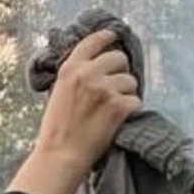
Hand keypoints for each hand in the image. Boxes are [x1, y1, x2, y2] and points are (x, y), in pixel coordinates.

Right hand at [12, 30, 141, 193]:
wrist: (60, 156)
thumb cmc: (57, 130)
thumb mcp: (59, 93)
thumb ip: (76, 76)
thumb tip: (97, 66)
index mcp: (71, 69)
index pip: (94, 41)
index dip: (108, 37)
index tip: (115, 37)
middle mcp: (88, 74)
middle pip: (119, 58)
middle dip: (121, 71)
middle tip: (115, 87)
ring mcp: (105, 89)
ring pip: (131, 81)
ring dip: (126, 93)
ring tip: (113, 109)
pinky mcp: (118, 106)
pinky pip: (136, 100)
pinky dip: (131, 110)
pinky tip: (118, 120)